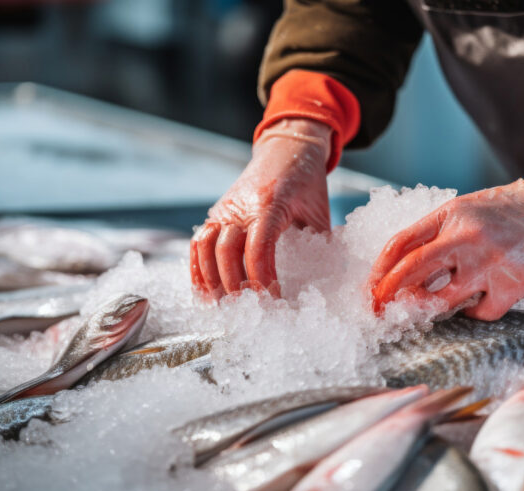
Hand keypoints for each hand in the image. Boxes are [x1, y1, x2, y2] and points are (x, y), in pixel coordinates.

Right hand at [190, 118, 331, 297]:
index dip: (262, 277)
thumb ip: (319, 246)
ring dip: (211, 280)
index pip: (258, 246)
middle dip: (235, 285)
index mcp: (270, 202)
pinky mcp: (215, 212)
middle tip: (250, 310)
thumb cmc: (307, 181)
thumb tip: (325, 284)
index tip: (273, 299)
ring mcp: (223, 208)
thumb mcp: (319, 212)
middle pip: (226, 251)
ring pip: (205, 247)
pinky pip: (198, 242)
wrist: (286, 147)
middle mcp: (240, 205)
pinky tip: (205, 292)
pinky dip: (197, 268)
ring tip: (224, 306)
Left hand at [369, 180, 523, 319]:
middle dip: (388, 296)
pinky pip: (478, 314)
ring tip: (436, 303)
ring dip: (431, 308)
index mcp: (449, 215)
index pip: (400, 245)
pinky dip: (473, 312)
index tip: (371, 291)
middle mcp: (466, 237)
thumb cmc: (503, 213)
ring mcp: (489, 262)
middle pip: (411, 272)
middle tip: (381, 312)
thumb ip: (433, 235)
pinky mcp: (511, 285)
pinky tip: (479, 300)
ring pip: (442, 301)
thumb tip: (399, 274)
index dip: (379, 272)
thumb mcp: (462, 210)